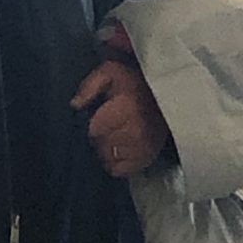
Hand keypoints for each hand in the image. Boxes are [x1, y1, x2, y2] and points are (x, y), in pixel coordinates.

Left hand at [72, 50, 169, 178]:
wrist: (167, 93)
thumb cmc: (135, 82)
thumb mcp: (111, 72)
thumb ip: (90, 85)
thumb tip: (75, 105)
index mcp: (128, 109)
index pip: (95, 131)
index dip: (94, 122)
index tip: (101, 114)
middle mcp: (137, 132)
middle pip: (100, 147)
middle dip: (100, 136)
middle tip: (110, 123)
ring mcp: (144, 148)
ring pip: (108, 158)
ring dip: (107, 149)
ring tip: (116, 134)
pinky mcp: (147, 158)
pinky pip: (119, 170)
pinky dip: (116, 161)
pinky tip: (121, 147)